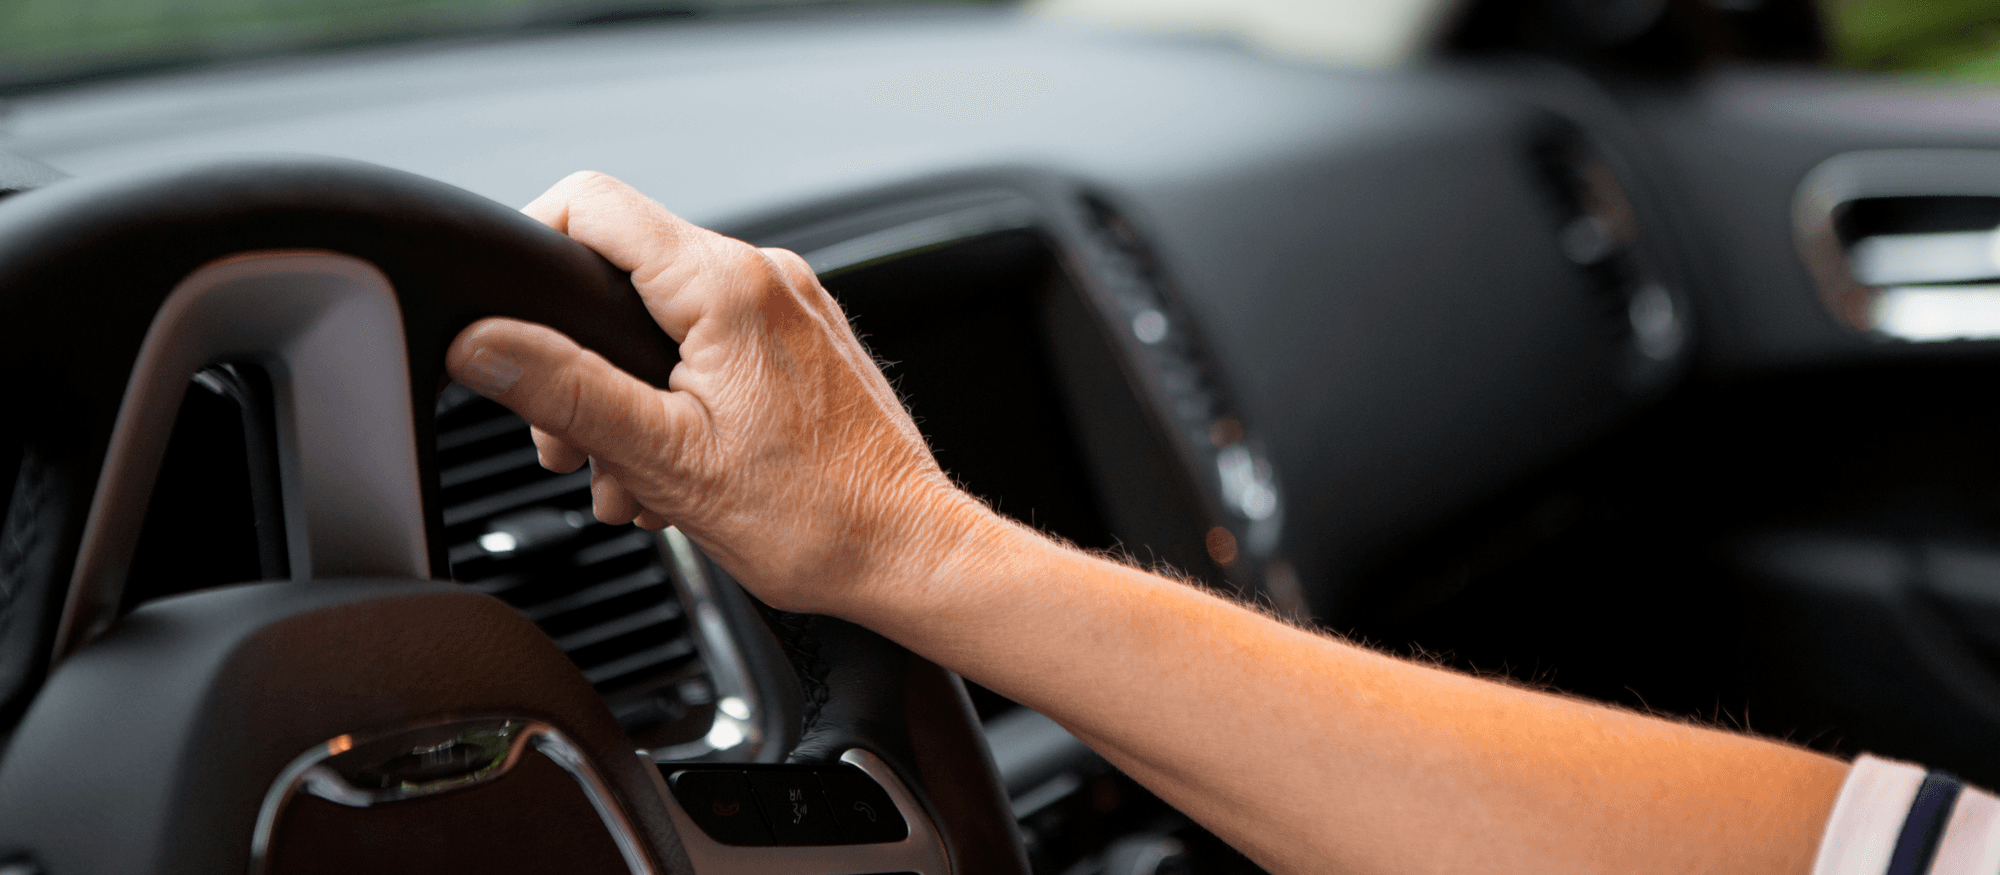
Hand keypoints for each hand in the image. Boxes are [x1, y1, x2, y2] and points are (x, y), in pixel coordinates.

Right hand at [446, 171, 987, 614]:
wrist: (907, 553)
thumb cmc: (814, 518)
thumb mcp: (662, 458)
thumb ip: (564, 391)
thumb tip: (482, 345)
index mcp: (726, 285)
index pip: (589, 203)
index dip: (529, 246)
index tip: (509, 322)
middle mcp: (766, 276)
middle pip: (621, 273)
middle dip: (578, 362)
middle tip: (576, 445)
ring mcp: (791, 307)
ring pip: (664, 319)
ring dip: (627, 398)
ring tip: (634, 477)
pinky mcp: (804, 343)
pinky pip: (713, 345)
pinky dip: (678, 399)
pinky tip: (677, 470)